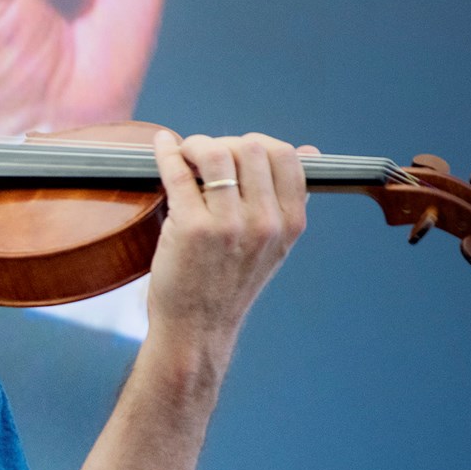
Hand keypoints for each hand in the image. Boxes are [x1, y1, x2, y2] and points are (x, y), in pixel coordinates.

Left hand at [144, 132, 312, 349]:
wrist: (198, 326)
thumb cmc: (230, 282)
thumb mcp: (275, 244)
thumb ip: (287, 200)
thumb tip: (308, 152)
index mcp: (290, 223)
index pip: (286, 157)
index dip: (257, 144)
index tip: (236, 151)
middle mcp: (265, 222)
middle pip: (251, 148)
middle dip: (224, 142)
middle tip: (203, 155)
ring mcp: (228, 225)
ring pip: (215, 153)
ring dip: (195, 144)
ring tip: (184, 154)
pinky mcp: (190, 228)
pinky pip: (178, 173)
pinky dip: (166, 152)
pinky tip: (162, 145)